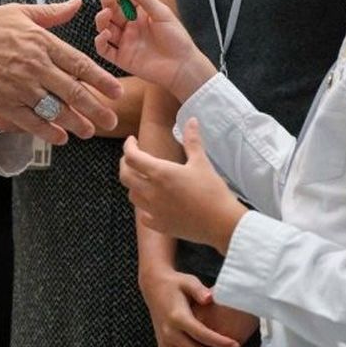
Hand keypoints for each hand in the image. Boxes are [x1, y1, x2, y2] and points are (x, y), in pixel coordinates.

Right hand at [0, 0, 123, 144]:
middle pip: (74, 92)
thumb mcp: (18, 13)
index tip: (117, 92)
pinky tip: (61, 138)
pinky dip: (48, 132)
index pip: (80, 64)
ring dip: (76, 123)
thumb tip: (76, 4)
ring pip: (56, 110)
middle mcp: (36, 66)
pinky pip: (32, 122)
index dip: (101, 80)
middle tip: (112, 121)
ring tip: (89, 131)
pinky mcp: (4, 104)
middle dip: (96, 108)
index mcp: (42, 43)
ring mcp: (21, 88)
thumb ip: (51, 13)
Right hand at [94, 0, 214, 102]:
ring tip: (106, 13)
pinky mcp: (122, 58)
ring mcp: (125, 43)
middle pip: (111, 13)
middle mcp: (130, 28)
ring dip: (101, 20)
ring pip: (105, 28)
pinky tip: (105, 33)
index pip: (122, 0)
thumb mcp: (162, 13)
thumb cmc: (177, 38)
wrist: (182, 66)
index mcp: (140, 15)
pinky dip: (100, 41)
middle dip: (107, 3)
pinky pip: (104, 49)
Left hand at [119, 119, 246, 250]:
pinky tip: (152, 204)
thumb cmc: (212, 191)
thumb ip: (192, 141)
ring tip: (142, 179)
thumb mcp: (202, 162)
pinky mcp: (160, 225)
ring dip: (133, 185)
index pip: (132, 157)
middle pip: (125, 176)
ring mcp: (154, 210)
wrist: (220, 222)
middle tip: (132, 157)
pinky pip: (143, 216)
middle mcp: (152, 192)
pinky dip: (144, 208)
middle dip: (125, 164)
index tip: (132, 141)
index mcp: (160, 173)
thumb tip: (191, 120)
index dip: (128, 146)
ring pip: (132, 196)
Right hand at [139, 269, 247, 346]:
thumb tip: (211, 297)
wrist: (153, 287)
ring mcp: (165, 343)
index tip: (237, 346)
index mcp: (177, 318)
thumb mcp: (188, 281)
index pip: (202, 335)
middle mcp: (170, 334)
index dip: (220, 342)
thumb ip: (200, 290)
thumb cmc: (175, 284)